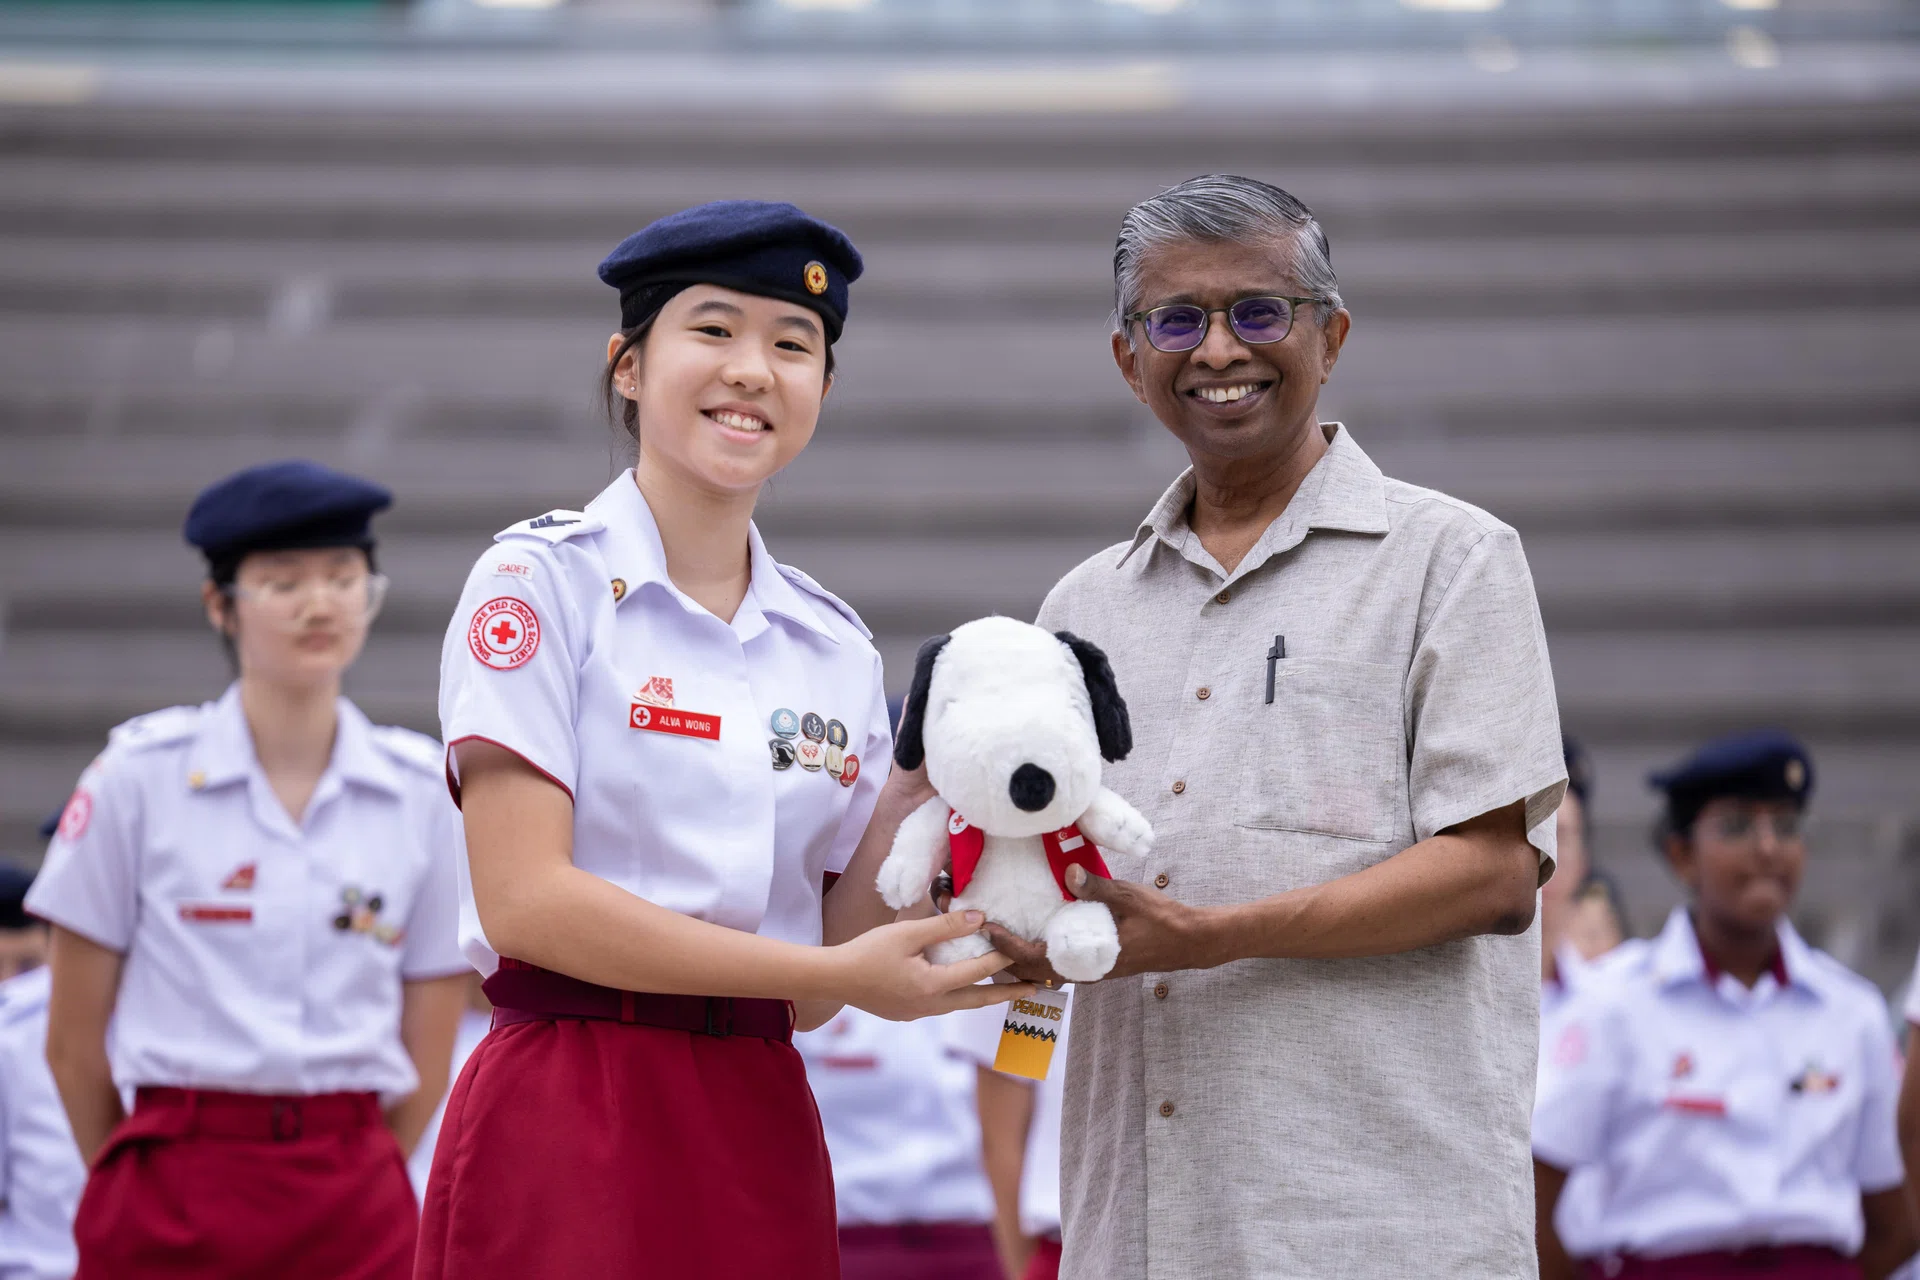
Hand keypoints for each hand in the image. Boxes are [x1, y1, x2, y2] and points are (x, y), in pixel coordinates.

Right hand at [832, 910, 1035, 1020]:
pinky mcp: (908, 1013)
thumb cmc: (867, 952)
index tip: (1020, 949)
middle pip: (978, 1000)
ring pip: (960, 1004)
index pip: (977, 971)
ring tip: (1004, 990)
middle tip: (1033, 989)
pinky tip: (959, 987)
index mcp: (933, 986)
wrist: (833, 979)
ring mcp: (919, 1013)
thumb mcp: (908, 932)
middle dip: (1007, 993)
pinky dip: (959, 996)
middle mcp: (931, 1006)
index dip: (1001, 958)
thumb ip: (944, 926)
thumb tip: (980, 918)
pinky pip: (942, 1005)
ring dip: (984, 996)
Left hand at [985, 865, 1220, 983]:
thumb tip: (1069, 872)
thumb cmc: (1160, 921)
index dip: (1008, 947)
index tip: (988, 929)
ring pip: (1044, 973)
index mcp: (1088, 960)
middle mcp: (1084, 971)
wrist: (1189, 942)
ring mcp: (1090, 970)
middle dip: (1005, 959)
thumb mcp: (1128, 897)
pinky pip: (1059, 966)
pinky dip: (1039, 956)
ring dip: (1020, 959)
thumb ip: (1097, 887)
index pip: (1035, 961)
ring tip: (1000, 937)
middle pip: (1032, 973)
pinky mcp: (1096, 964)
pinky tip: (1034, 935)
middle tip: (982, 935)